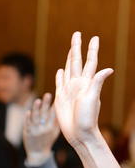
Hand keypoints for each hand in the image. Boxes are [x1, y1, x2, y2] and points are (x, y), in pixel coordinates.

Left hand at [23, 93, 59, 165]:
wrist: (38, 154)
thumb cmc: (47, 140)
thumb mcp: (55, 133)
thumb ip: (57, 122)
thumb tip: (60, 110)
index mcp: (52, 128)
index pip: (54, 115)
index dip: (55, 106)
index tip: (58, 97)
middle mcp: (44, 128)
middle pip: (45, 114)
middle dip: (46, 104)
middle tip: (48, 95)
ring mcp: (35, 130)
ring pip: (36, 117)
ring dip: (36, 109)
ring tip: (38, 100)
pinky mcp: (28, 132)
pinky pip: (27, 124)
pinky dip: (27, 118)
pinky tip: (28, 111)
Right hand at [54, 32, 112, 148]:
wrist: (79, 133)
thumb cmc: (88, 118)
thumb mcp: (92, 99)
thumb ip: (97, 83)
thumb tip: (108, 69)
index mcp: (86, 83)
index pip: (89, 62)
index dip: (91, 50)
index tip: (93, 37)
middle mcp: (78, 84)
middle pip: (77, 61)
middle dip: (77, 47)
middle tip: (77, 34)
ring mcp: (69, 90)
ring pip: (69, 69)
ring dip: (69, 58)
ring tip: (71, 48)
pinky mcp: (61, 98)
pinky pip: (59, 83)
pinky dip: (60, 75)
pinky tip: (61, 70)